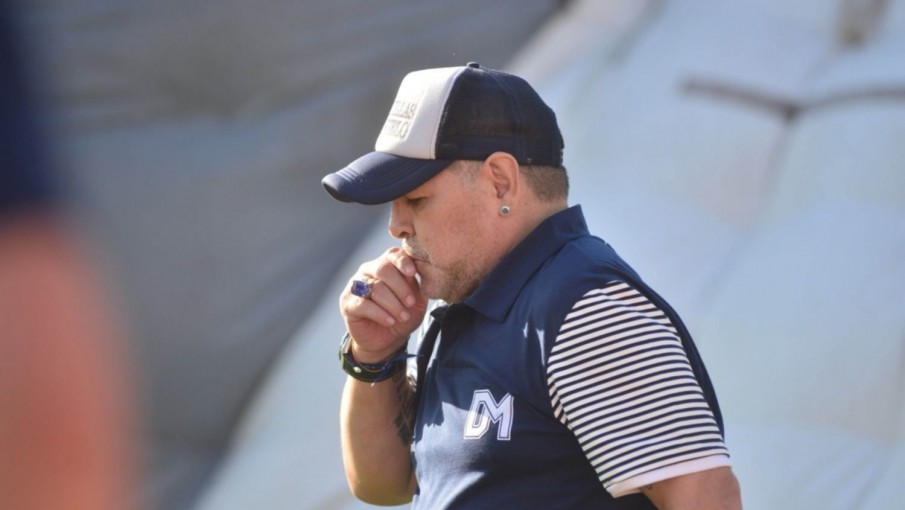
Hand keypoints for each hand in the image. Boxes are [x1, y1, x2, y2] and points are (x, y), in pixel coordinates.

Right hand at [340, 247, 427, 362]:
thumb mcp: (416, 301)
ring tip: (403, 316)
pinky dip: (380, 314)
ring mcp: (355, 285)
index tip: (412, 273)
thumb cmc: (403, 315)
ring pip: (375, 288)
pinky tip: (389, 321)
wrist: (388, 339)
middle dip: (400, 288)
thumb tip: (414, 273)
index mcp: (386, 265)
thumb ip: (416, 285)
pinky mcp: (347, 303)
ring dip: (393, 304)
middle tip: (411, 303)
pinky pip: (363, 304)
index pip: (392, 255)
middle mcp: (368, 271)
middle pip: (383, 269)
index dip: (403, 262)